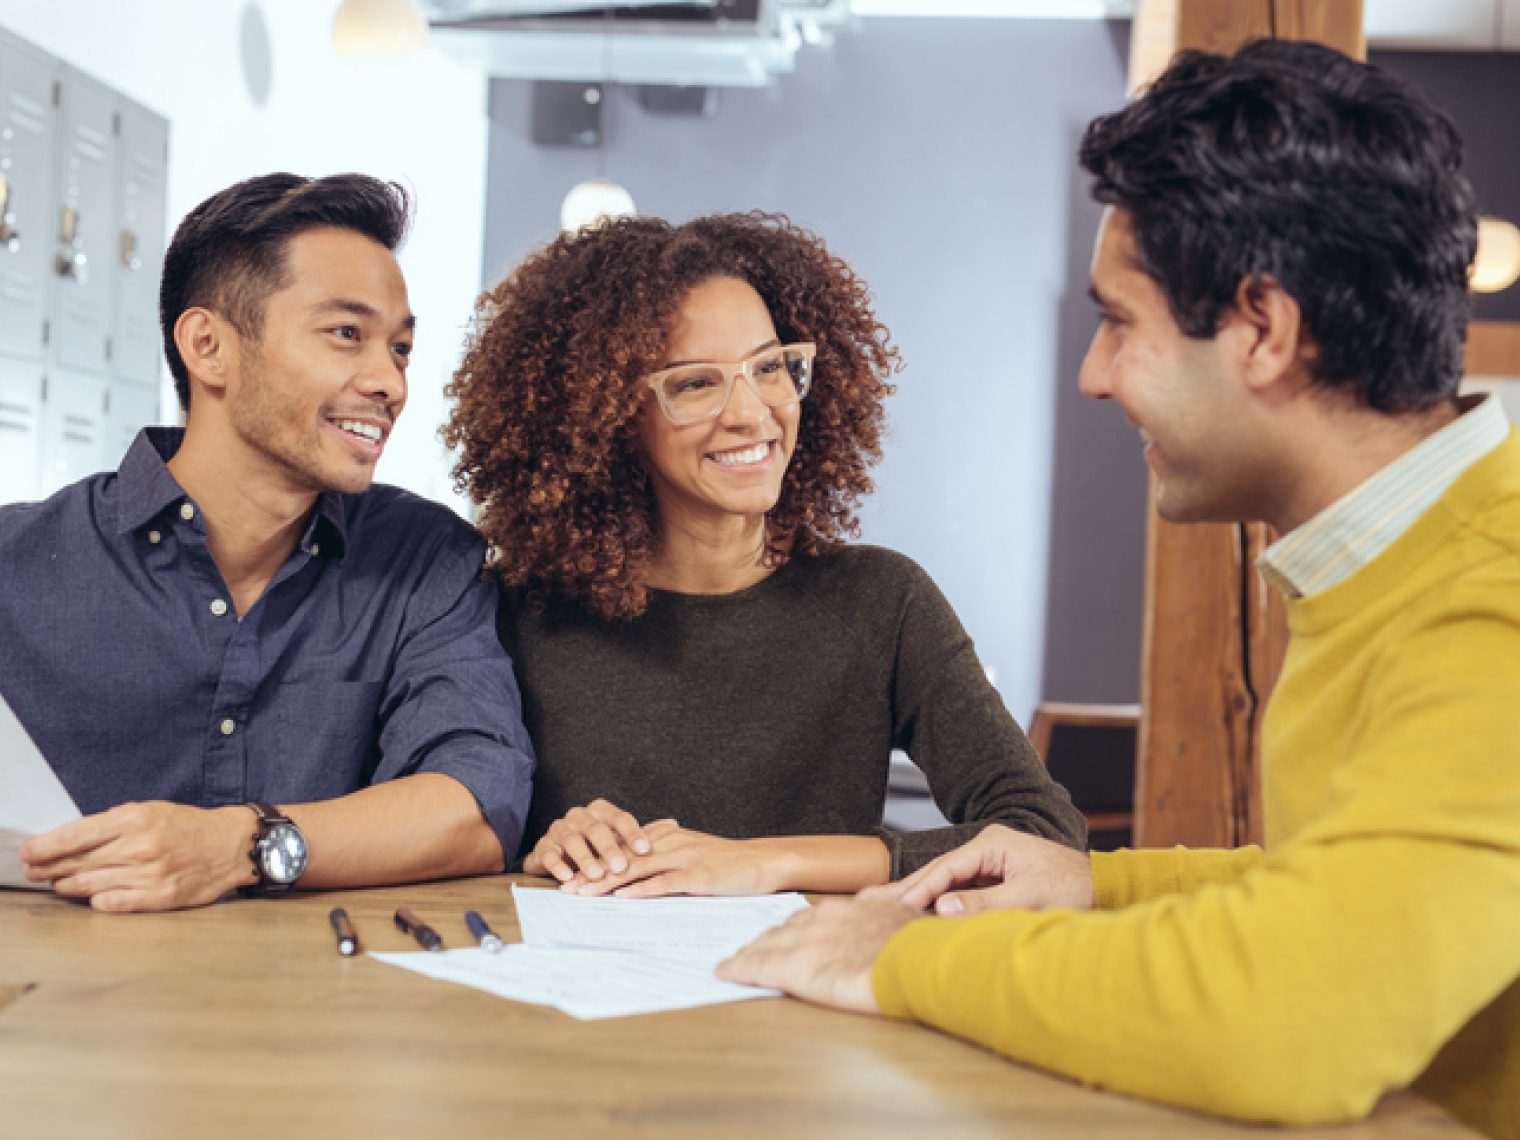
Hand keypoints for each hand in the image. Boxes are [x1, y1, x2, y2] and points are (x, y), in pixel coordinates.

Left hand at [19, 801, 256, 912]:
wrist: (230, 845)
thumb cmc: (186, 826)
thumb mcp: (149, 811)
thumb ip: (111, 825)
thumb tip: (68, 841)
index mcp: (135, 819)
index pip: (74, 836)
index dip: (43, 846)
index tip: (27, 852)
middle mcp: (139, 847)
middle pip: (75, 862)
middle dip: (47, 868)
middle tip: (33, 871)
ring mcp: (149, 874)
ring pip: (88, 885)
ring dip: (66, 885)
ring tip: (58, 883)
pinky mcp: (159, 897)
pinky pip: (112, 904)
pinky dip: (96, 900)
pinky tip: (92, 896)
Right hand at [523, 799, 662, 883]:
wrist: (556, 854)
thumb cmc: (594, 846)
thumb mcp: (618, 839)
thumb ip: (641, 833)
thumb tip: (673, 823)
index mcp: (601, 811)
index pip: (620, 818)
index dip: (633, 833)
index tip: (645, 849)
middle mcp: (581, 816)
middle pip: (597, 829)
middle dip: (610, 848)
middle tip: (621, 866)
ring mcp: (560, 829)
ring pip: (573, 840)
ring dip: (585, 858)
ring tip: (597, 875)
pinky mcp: (544, 846)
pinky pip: (550, 854)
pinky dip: (558, 866)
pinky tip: (568, 878)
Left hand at [564, 825, 780, 897]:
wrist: (762, 862)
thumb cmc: (728, 862)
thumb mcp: (694, 849)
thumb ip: (668, 850)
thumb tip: (643, 857)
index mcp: (668, 836)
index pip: (624, 849)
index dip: (597, 862)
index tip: (573, 875)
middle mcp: (671, 843)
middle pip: (623, 858)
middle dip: (593, 873)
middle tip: (567, 888)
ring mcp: (684, 858)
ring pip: (637, 869)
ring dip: (607, 882)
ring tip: (583, 893)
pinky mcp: (697, 876)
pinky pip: (664, 883)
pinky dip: (641, 890)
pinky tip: (622, 898)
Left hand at [716, 896, 919, 1013]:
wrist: (919, 960)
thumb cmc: (923, 947)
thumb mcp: (911, 921)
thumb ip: (894, 919)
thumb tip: (900, 920)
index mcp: (853, 907)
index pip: (815, 915)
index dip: (799, 928)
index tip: (792, 934)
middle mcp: (824, 918)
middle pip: (787, 926)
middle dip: (770, 937)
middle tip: (755, 947)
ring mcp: (807, 941)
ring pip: (768, 943)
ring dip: (752, 951)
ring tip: (739, 959)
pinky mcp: (794, 967)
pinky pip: (757, 966)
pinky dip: (739, 968)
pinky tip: (726, 972)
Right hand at [878, 824, 1094, 915]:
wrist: (1102, 889)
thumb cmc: (1073, 888)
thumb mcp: (1029, 897)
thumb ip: (985, 903)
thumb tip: (942, 908)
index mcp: (993, 843)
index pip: (947, 867)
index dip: (921, 888)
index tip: (898, 906)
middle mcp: (987, 848)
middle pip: (940, 870)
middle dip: (909, 887)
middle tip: (873, 901)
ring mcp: (990, 864)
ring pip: (947, 881)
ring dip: (921, 896)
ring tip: (887, 908)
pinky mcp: (994, 880)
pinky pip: (960, 891)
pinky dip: (940, 903)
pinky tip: (921, 915)